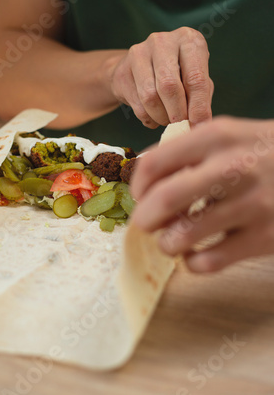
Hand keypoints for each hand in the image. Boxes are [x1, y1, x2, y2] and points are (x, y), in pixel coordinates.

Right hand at [105, 27, 212, 127]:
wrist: (137, 68)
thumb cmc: (176, 74)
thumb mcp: (194, 80)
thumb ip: (201, 98)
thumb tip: (201, 124)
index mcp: (188, 39)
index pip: (196, 77)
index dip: (199, 107)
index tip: (200, 126)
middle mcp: (162, 41)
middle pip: (169, 86)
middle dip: (177, 113)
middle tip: (181, 126)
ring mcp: (138, 53)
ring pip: (150, 97)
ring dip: (161, 117)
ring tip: (168, 120)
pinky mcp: (122, 71)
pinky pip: (137, 105)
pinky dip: (149, 118)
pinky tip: (153, 117)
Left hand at [130, 116, 273, 271]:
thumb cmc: (262, 151)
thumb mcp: (228, 133)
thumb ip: (187, 148)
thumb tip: (141, 171)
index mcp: (217, 137)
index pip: (155, 163)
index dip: (137, 185)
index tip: (140, 196)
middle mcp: (233, 168)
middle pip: (164, 200)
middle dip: (144, 219)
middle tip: (146, 224)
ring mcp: (252, 205)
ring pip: (183, 236)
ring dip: (166, 243)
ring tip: (172, 239)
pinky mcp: (266, 237)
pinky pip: (209, 262)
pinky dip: (192, 263)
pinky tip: (197, 254)